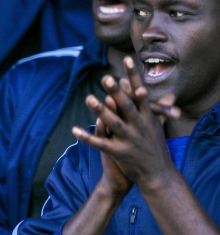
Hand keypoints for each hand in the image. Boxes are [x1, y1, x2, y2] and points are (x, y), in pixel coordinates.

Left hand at [72, 57, 180, 194]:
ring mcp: (130, 140)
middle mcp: (140, 126)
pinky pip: (100, 143)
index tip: (127, 59)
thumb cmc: (155, 148)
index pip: (140, 93)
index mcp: (148, 118)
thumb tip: (156, 93)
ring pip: (114, 122)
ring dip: (101, 111)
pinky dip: (87, 137)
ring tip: (89, 98)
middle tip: (106, 77)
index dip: (133, 76)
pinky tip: (74, 130)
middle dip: (117, 91)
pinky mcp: (120, 153)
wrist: (158, 175)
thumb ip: (155, 109)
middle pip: (126, 105)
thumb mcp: (156, 127)